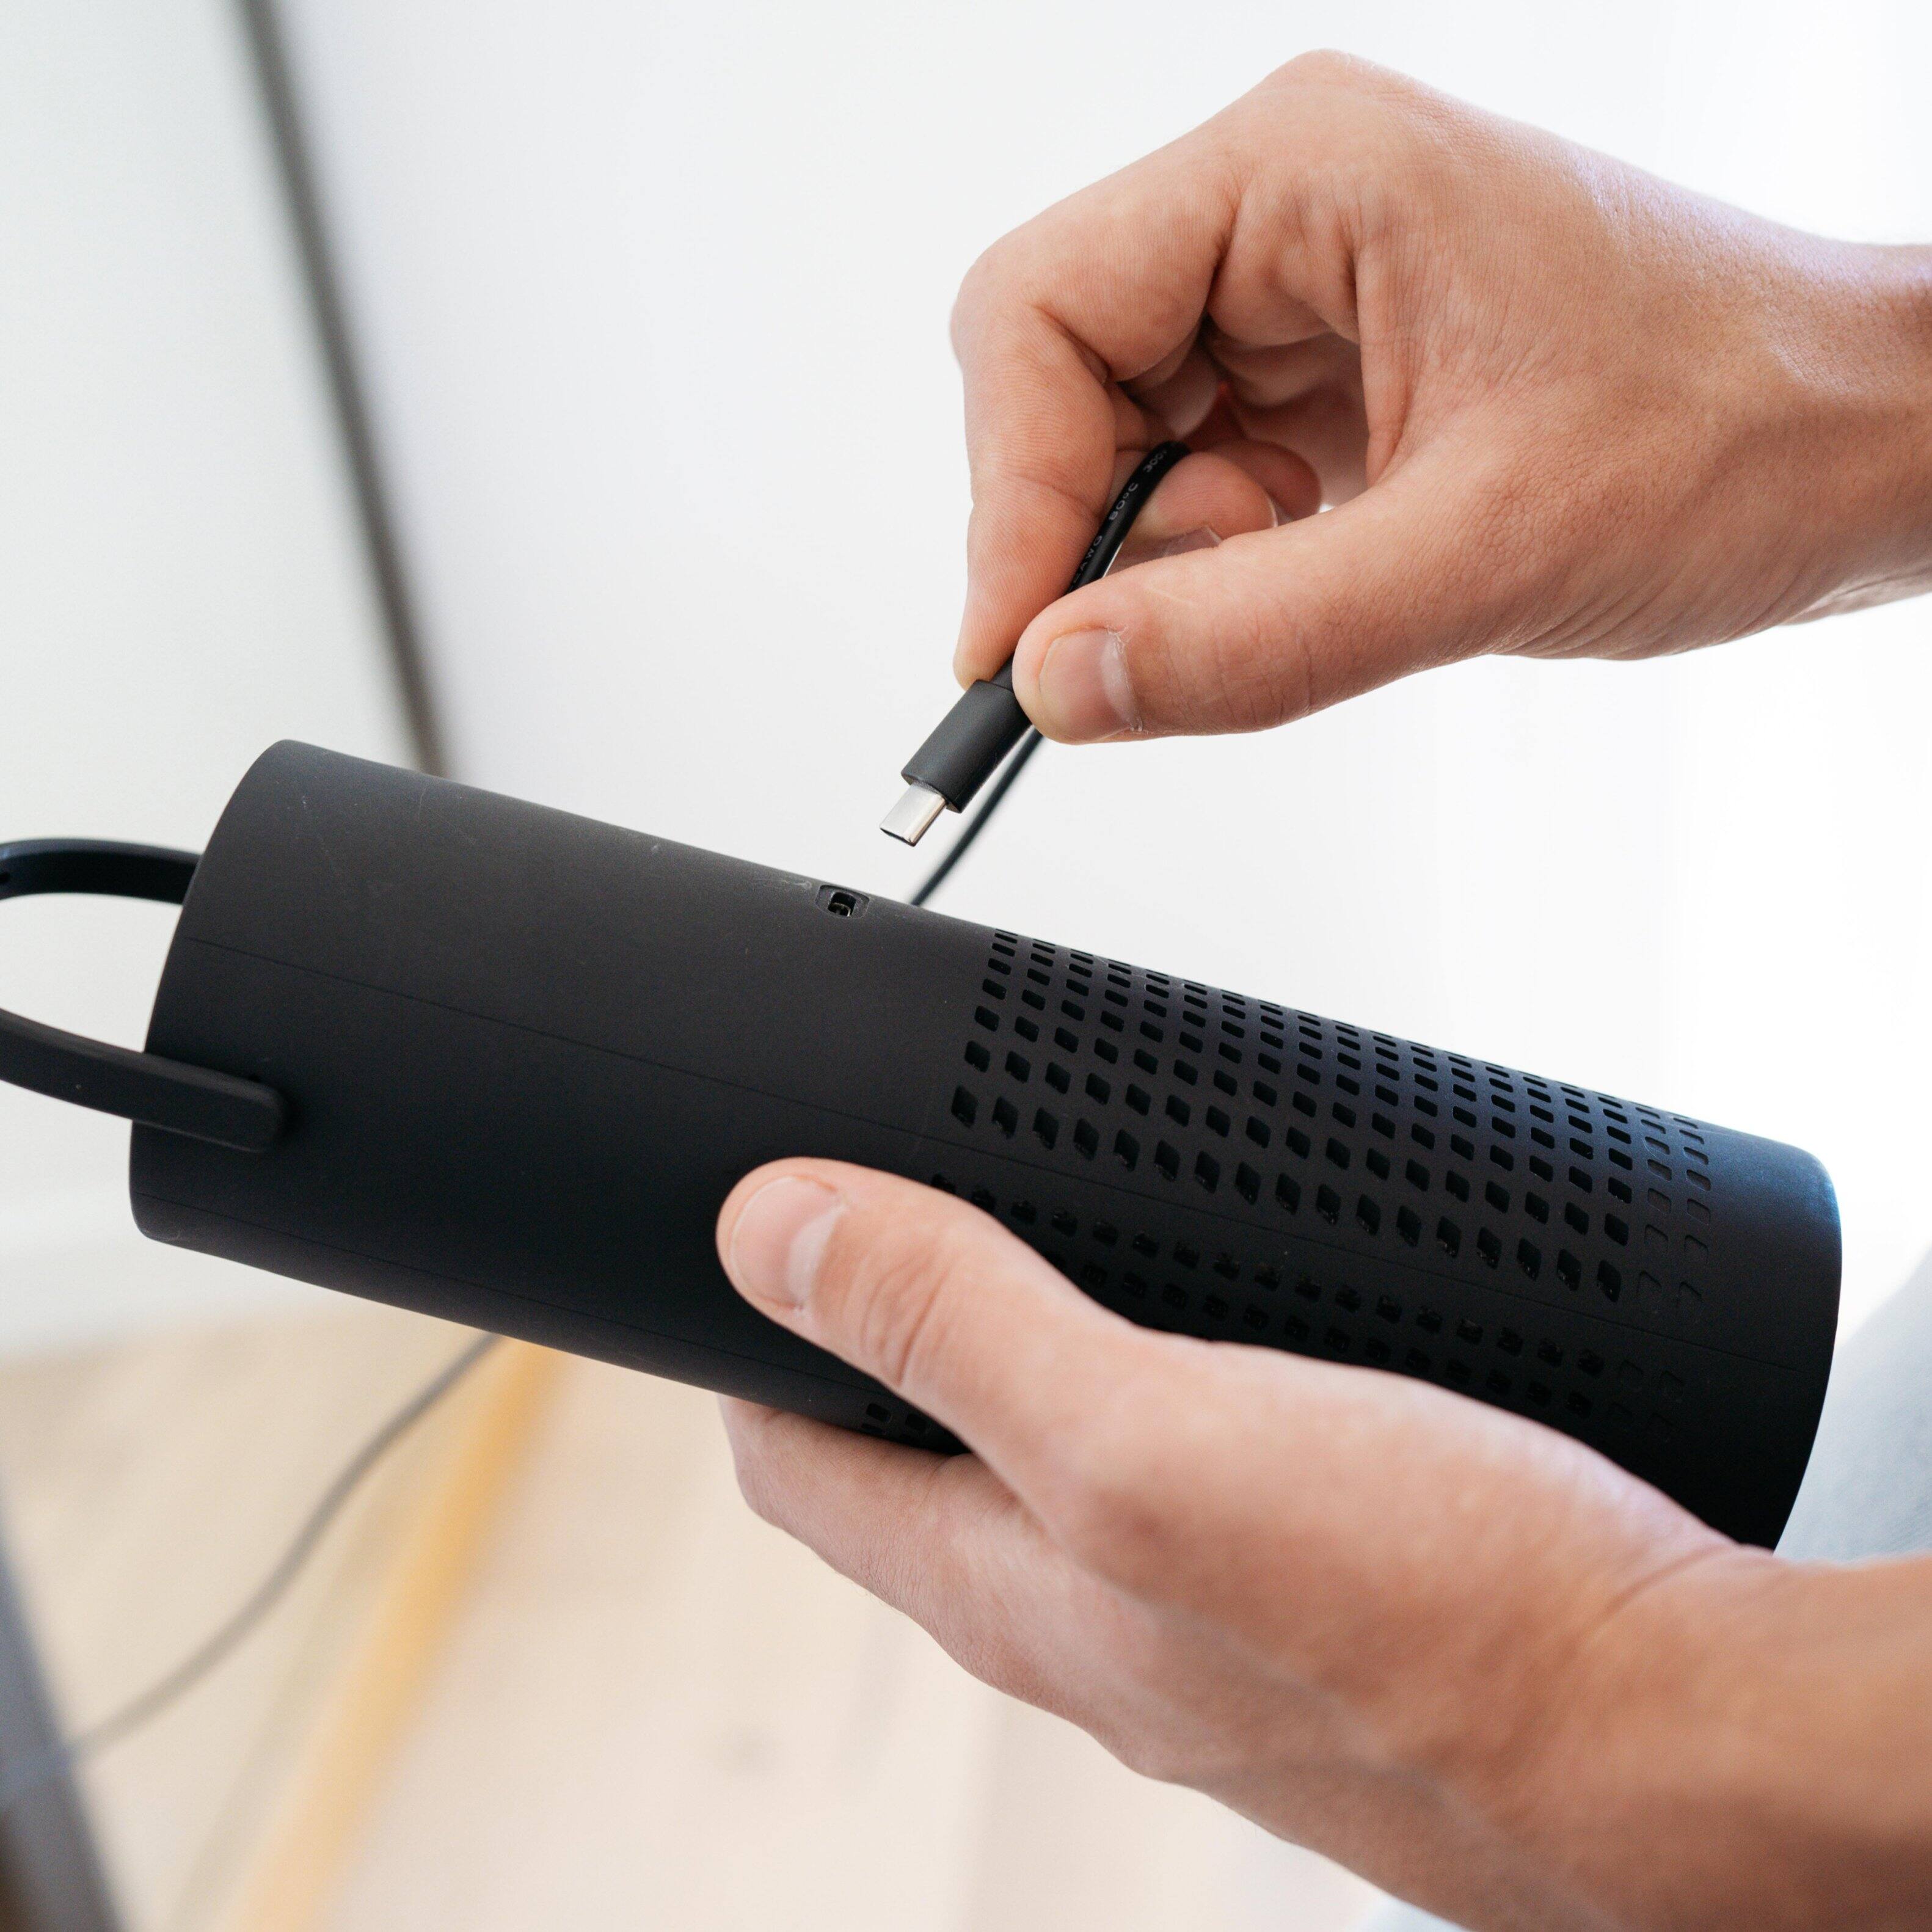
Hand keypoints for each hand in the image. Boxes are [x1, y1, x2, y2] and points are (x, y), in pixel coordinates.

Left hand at [715, 1161, 1931, 1929]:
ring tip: (1045, 1253)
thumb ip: (958, 1331)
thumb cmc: (1445, 1620)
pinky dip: (1161, 1382)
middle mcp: (1090, 1621)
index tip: (751, 1250)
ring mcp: (1202, 1617)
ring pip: (1053, 1471)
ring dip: (1023, 1362)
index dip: (752, 1354)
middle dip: (881, 1347)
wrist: (1688, 1737)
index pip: (801, 1470)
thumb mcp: (1152, 1439)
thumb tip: (772, 1231)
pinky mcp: (1312, 1595)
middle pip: (916, 1474)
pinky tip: (1222, 1334)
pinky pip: (1186, 1474)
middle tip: (896, 1221)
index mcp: (1011, 1589)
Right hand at [951, 53, 1931, 744]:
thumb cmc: (1739, 431)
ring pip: (1120, 449)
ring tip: (1315, 585)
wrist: (1868, 445)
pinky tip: (1325, 575)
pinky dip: (1223, 568)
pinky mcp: (1322, 384)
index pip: (1037, 313)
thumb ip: (1252, 636)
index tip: (1016, 650)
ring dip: (1173, 561)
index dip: (1008, 495)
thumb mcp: (1482, 554)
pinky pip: (1195, 489)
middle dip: (1094, 533)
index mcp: (1302, 171)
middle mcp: (1281, 214)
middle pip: (1058, 380)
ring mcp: (1297, 299)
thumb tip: (1062, 683)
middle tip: (1161, 642)